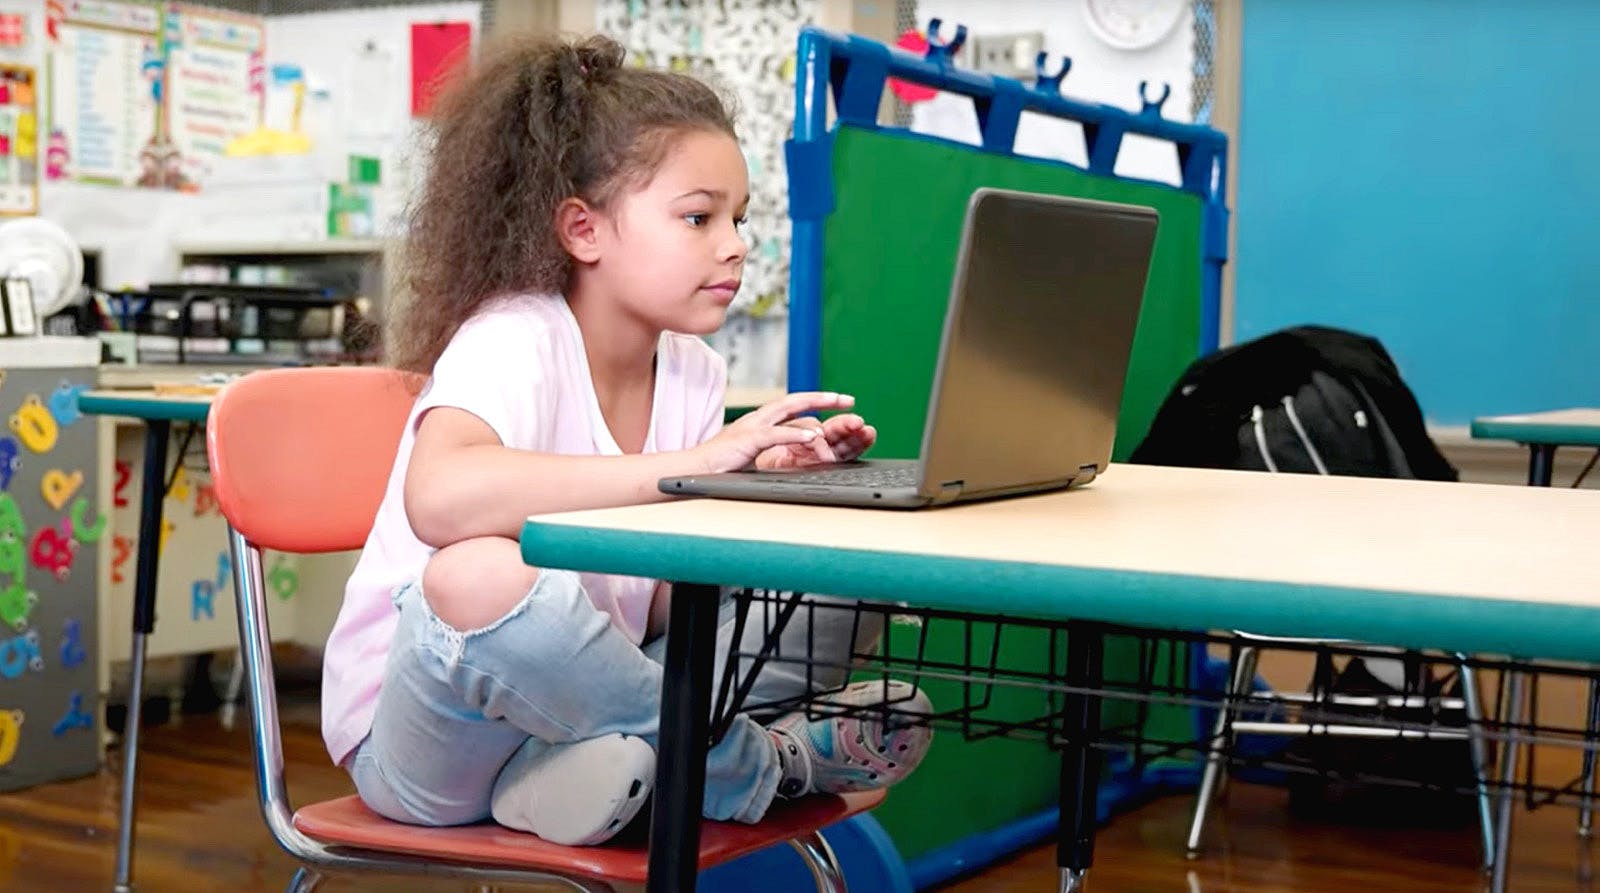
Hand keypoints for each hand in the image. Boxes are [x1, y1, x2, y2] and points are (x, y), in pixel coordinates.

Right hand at [692, 392, 858, 473]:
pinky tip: (813, 437)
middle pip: (794, 400)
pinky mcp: (746, 440)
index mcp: (761, 422)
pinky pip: (775, 434)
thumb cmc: (721, 465)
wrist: (693, 471)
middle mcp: (758, 419)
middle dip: (822, 398)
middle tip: (847, 399)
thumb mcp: (754, 456)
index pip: (793, 406)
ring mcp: (752, 427)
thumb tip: (798, 450)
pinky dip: (795, 435)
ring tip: (835, 409)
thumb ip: (774, 450)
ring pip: (787, 410)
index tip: (838, 402)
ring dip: (814, 409)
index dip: (816, 402)